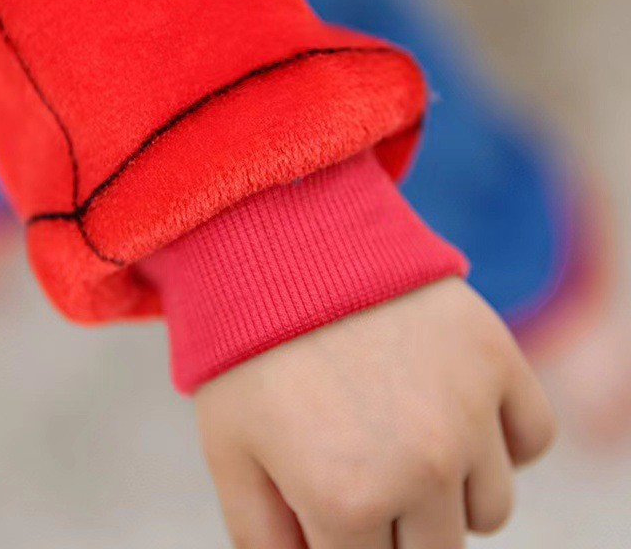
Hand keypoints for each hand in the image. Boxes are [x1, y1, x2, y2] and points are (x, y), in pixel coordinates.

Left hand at [195, 277, 555, 547]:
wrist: (282, 242)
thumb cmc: (248, 349)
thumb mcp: (230, 453)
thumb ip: (264, 543)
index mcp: (346, 500)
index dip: (341, 539)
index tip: (331, 500)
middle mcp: (421, 466)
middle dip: (393, 526)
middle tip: (360, 468)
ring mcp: (467, 411)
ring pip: (487, 509)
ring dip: (448, 491)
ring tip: (398, 431)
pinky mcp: (496, 357)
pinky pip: (531, 439)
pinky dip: (502, 442)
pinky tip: (453, 411)